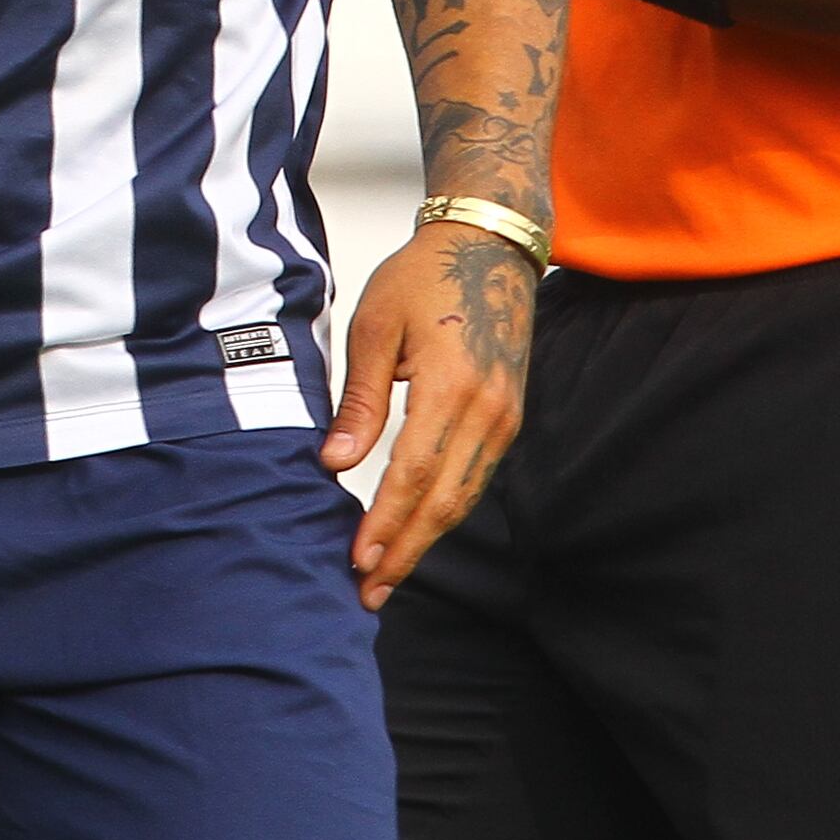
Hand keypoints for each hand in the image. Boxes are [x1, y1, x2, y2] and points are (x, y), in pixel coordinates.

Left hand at [322, 221, 533, 607]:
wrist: (489, 248)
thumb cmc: (424, 277)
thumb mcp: (374, 328)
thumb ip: (358, 400)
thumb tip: (333, 462)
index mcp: (450, 386)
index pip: (414, 474)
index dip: (386, 523)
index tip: (357, 560)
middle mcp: (487, 411)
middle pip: (445, 501)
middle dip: (405, 551)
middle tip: (368, 591)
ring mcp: (504, 418)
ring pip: (464, 497)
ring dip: (425, 539)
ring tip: (387, 574)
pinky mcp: (506, 418)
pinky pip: (474, 477)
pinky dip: (444, 511)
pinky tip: (416, 530)